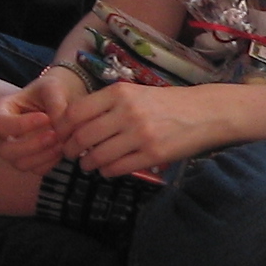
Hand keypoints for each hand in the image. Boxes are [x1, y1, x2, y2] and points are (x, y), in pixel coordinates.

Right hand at [0, 64, 86, 175]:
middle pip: (5, 150)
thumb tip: (59, 126)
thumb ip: (55, 102)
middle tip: (55, 135)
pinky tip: (63, 149)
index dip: (22, 124)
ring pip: (21, 164)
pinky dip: (51, 162)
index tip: (45, 117)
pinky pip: (37, 170)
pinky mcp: (30, 161)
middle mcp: (2, 135)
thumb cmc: (51, 91)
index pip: (0, 124)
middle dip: (32, 145)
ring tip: (62, 141)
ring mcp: (15, 151)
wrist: (62, 101)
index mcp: (0, 111)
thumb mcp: (53, 88)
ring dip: (44, 155)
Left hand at [52, 79, 242, 178]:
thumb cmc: (165, 103)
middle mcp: (127, 113)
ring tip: (89, 164)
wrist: (204, 113)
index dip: (62, 128)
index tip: (62, 135)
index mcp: (119, 93)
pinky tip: (108, 169)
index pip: (75, 113)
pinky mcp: (152, 155)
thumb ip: (106, 105)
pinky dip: (107, 171)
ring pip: (98, 156)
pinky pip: (117, 168)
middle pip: (82, 137)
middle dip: (71, 150)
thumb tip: (74, 126)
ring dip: (88, 164)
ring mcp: (140, 135)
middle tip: (71, 154)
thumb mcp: (134, 93)